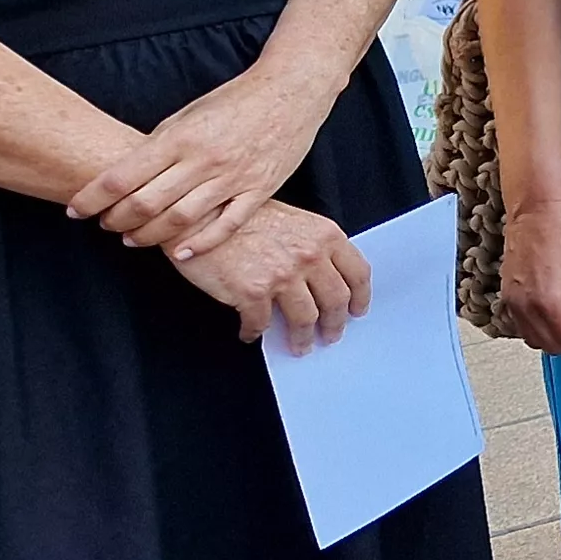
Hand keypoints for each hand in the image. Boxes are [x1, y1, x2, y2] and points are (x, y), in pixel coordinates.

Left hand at [70, 62, 334, 257]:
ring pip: (179, 219)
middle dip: (115, 220)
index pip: (120, 178)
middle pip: (144, 204)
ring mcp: (233, 177)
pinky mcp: (260, 190)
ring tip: (132, 239)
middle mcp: (202, 159)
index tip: (75, 210)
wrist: (290, 91)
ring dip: (148, 235)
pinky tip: (180, 254)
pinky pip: (226, 226)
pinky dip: (200, 245)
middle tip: (105, 225)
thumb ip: (160, 146)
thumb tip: (129, 177)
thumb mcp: (187, 114)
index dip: (91, 199)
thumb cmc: (234, 100)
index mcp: (178, 137)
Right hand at [169, 200, 369, 351]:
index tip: (357, 311)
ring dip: (303, 337)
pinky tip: (251, 333)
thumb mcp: (292, 220)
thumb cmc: (241, 215)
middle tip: (330, 335)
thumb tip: (323, 279)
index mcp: (324, 235)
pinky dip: (255, 332)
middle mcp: (309, 255)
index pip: (358, 273)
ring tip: (299, 345)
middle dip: (335, 324)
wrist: (200, 214)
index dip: (360, 296)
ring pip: (305, 318)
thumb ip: (312, 245)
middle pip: (336, 300)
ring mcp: (283, 275)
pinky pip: (261, 324)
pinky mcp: (253, 292)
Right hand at [500, 197, 560, 354]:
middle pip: (554, 347)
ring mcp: (513, 302)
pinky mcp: (507, 295)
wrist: (537, 208)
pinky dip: (542, 330)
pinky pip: (523, 326)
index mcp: (550, 303)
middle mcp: (526, 308)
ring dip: (559, 340)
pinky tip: (559, 316)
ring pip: (535, 341)